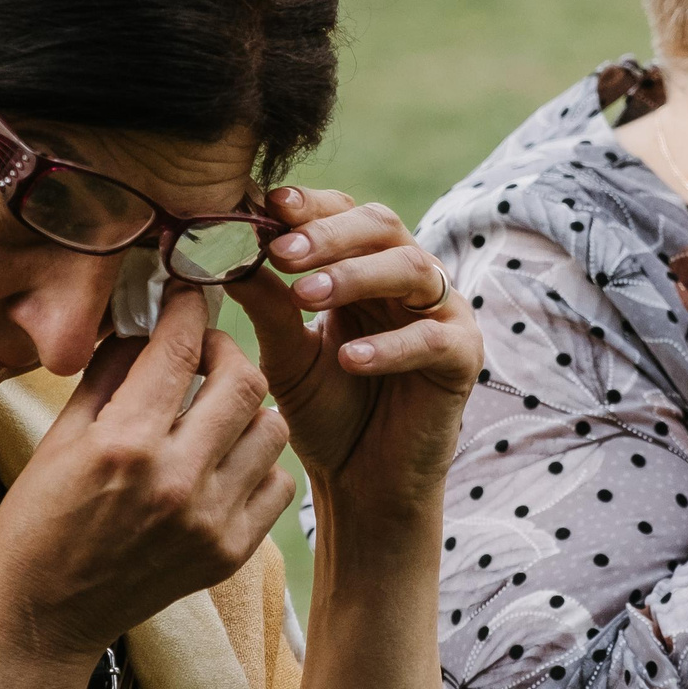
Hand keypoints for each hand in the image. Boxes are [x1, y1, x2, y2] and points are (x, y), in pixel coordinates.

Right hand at [0, 286, 295, 671]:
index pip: (181, 348)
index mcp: (124, 443)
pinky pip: (278, 484)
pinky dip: (259, 465)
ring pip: (273, 429)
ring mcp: (210, 520)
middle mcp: (176, 479)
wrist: (43, 618)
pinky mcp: (230, 552)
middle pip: (245, 381)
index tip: (188, 294)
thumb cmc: (37, 523)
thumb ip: (111, 375)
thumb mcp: (60, 438)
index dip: (189, 308)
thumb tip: (148, 322)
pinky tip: (223, 465)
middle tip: (204, 355)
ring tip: (214, 415)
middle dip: (226, 352)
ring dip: (248, 411)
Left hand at [229, 187, 481, 523]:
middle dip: (329, 234)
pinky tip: (350, 358)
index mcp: (365, 267)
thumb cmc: (325, 413)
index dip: (309, 205)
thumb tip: (223, 253)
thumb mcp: (285, 356)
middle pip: (382, 226)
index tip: (267, 207)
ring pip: (411, 269)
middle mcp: (408, 280)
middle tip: (281, 252)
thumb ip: (266, 306)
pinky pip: (433, 338)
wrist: (362, 482)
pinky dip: (391, 345)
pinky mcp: (464, 358)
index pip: (343, 213)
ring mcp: (442, 314)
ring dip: (356, 276)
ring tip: (306, 295)